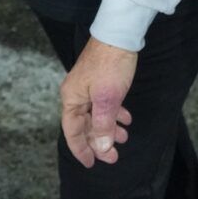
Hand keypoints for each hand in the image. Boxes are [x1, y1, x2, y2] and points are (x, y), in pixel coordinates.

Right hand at [59, 37, 137, 167]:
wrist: (119, 34)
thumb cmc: (111, 65)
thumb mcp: (107, 99)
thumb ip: (103, 124)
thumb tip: (101, 147)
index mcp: (71, 99)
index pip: (72, 132)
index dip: (81, 150)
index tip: (92, 164)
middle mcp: (76, 94)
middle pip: (85, 126)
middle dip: (99, 141)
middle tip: (114, 156)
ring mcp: (88, 87)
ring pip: (96, 115)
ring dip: (109, 128)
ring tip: (124, 137)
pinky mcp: (100, 80)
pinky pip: (104, 104)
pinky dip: (114, 113)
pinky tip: (126, 118)